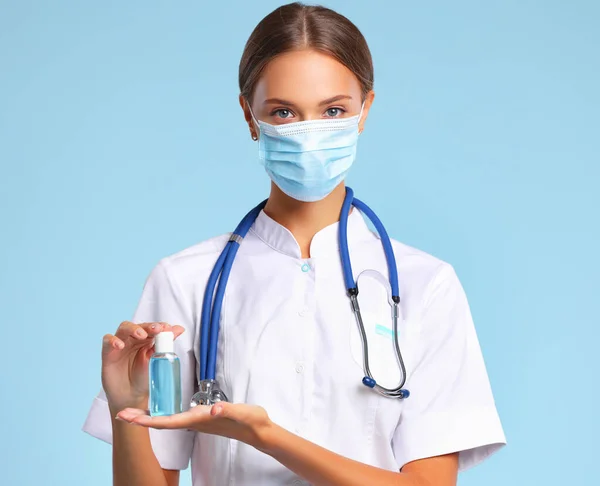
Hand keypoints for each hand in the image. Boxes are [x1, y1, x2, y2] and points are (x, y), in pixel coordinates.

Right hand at [101, 321, 184, 412]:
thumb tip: (180, 328)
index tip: (167, 328)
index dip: (159, 326)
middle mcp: (133, 339)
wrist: (131, 396)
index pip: (152, 327)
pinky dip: (113, 340)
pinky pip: (107, 340)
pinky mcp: (108, 352)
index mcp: (147, 339)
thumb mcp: (157, 360)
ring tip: (141, 335)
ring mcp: (121, 344)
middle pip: (138, 325)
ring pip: (124, 328)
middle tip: (156, 329)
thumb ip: (166, 344)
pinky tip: (120, 345)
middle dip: (148, 326)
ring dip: (132, 329)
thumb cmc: (144, 377)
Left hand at [116, 402, 273, 450]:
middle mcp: (194, 421)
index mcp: (199, 420)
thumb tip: (214, 410)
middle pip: (162, 421)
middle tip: (120, 413)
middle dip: (140, 419)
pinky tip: (157, 405)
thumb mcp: (242, 413)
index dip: (147, 420)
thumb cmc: (250, 421)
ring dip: (148, 415)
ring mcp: (196, 420)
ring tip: (132, 410)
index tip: (129, 418)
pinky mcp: (201, 417)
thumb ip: (229, 411)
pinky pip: (176, 415)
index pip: (168, 421)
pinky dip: (162, 410)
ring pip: (167, 418)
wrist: (258, 430)